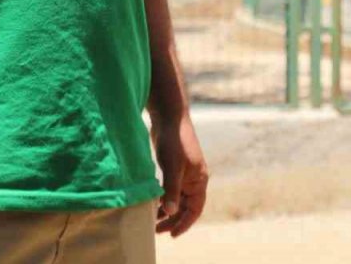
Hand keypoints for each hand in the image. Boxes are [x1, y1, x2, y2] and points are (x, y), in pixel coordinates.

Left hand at [152, 113, 208, 237]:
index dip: (185, 223)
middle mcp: (194, 178)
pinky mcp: (174, 166)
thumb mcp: (172, 167)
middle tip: (156, 230)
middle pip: (185, 206)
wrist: (169, 116)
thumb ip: (171, 190)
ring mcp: (184, 173)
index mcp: (199, 180)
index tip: (172, 235)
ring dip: (166, 209)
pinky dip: (163, 197)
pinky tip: (151, 202)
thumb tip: (169, 213)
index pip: (195, 209)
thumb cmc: (174, 141)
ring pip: (177, 198)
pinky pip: (170, 188)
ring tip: (151, 219)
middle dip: (172, 219)